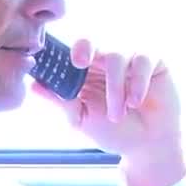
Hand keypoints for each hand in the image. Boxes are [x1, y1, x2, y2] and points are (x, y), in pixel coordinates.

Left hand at [32, 38, 185, 185]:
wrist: (147, 146)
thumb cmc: (113, 132)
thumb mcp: (81, 119)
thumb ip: (61, 101)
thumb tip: (33, 86)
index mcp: (85, 70)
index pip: (71, 50)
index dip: (63, 50)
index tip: (58, 59)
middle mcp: (105, 59)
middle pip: (92, 40)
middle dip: (84, 48)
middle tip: (79, 62)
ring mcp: (129, 57)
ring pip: (116, 55)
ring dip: (115, 87)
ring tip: (118, 113)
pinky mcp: (153, 60)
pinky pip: (142, 59)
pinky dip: (136, 81)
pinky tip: (135, 101)